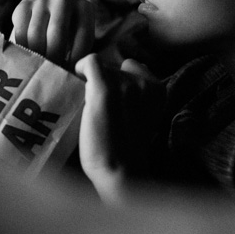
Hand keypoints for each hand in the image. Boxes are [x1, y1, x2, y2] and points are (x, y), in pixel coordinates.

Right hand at [12, 0, 93, 67]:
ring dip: (36, 56)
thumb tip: (73, 78)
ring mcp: (42, 0)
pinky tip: (28, 57)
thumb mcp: (79, 35)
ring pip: (36, 36)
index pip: (83, 39)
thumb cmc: (68, 30)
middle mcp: (64, 0)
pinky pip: (20, 33)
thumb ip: (80, 53)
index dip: (76, 60)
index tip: (69, 73)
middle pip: (57, 36)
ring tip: (39, 67)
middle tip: (50, 73)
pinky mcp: (23, 5)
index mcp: (85, 8)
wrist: (48, 4)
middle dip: (53, 59)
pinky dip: (23, 49)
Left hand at [74, 55, 164, 204]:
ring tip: (90, 104)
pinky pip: (91, 62)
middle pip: (116, 67)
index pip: (134, 67)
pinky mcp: (104, 90)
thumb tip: (115, 82)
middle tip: (99, 105)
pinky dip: (81, 67)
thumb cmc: (127, 152)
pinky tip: (77, 78)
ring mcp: (124, 84)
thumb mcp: (144, 118)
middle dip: (106, 82)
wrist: (121, 171)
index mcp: (157, 89)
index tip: (110, 94)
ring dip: (93, 82)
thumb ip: (137, 98)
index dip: (119, 78)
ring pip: (102, 68)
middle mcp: (143, 82)